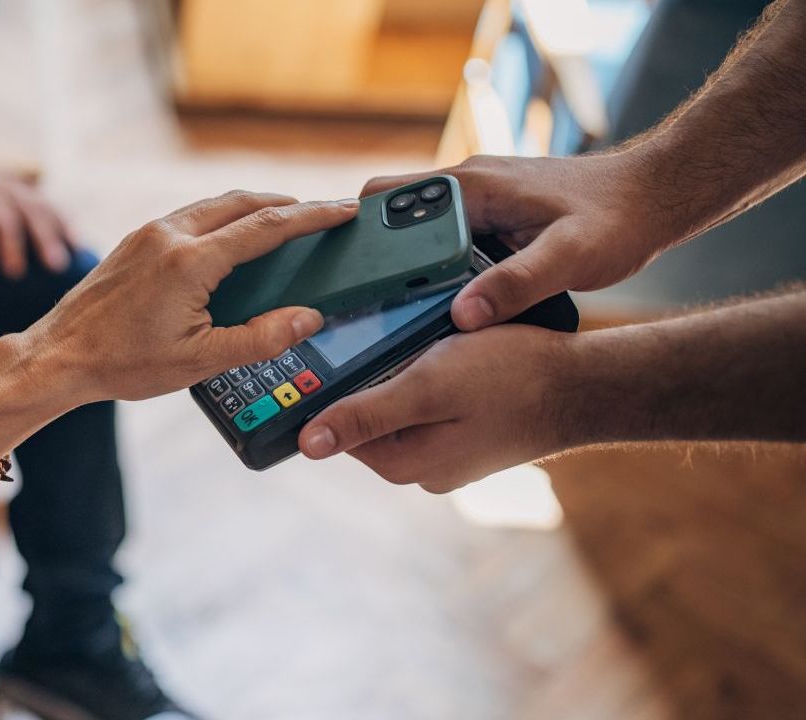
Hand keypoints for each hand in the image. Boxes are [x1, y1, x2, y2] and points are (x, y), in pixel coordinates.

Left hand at [0, 150, 71, 279]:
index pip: (1, 219)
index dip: (10, 244)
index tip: (15, 271)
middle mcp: (8, 187)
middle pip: (32, 213)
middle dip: (45, 239)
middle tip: (56, 267)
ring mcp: (22, 187)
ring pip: (48, 207)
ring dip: (63, 230)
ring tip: (76, 256)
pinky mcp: (30, 192)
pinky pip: (54, 205)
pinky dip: (68, 222)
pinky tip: (78, 244)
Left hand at [0, 192, 358, 451]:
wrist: (58, 356)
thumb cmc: (122, 363)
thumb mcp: (200, 361)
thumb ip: (260, 339)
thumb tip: (307, 318)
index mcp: (190, 261)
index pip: (267, 226)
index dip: (313, 215)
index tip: (344, 209)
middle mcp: (169, 235)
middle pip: (242, 202)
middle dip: (287, 204)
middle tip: (321, 213)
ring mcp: (148, 234)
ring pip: (214, 205)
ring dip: (252, 207)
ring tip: (284, 221)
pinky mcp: (134, 241)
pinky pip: (190, 216)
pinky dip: (221, 218)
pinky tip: (231, 239)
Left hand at [297, 325, 582, 492]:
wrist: (588, 384)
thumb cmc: (513, 379)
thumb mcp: (428, 387)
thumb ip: (366, 414)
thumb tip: (307, 445)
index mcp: (405, 464)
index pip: (338, 427)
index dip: (331, 388)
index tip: (335, 349)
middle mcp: (423, 469)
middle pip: (368, 417)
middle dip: (371, 377)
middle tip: (392, 337)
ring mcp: (449, 455)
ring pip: (401, 407)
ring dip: (403, 374)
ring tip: (428, 343)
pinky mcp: (470, 436)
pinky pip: (432, 406)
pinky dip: (431, 378)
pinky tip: (449, 354)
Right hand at [363, 152, 691, 330]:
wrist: (657, 195)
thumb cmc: (619, 219)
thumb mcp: (571, 258)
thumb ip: (517, 285)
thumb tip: (463, 317)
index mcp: (470, 186)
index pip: (383, 198)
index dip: (357, 236)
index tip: (346, 279)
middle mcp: (466, 186)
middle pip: (389, 216)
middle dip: (371, 257)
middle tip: (364, 304)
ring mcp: (478, 200)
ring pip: (415, 231)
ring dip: (404, 266)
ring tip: (393, 313)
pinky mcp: (492, 216)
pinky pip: (443, 239)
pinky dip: (432, 268)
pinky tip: (440, 304)